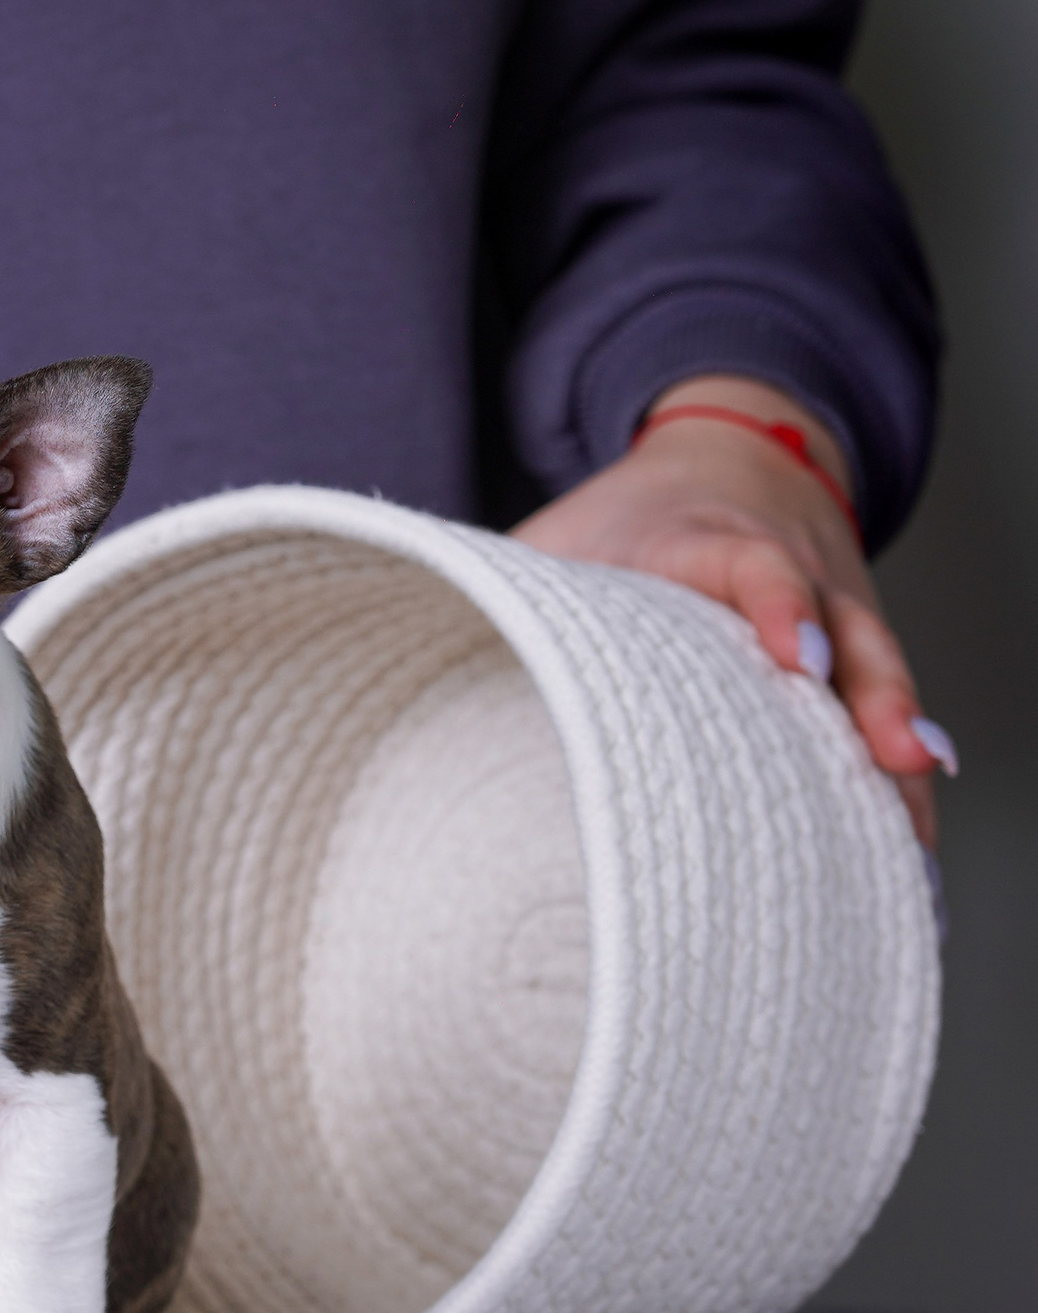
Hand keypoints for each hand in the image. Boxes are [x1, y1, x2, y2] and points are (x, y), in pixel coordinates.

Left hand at [512, 375, 947, 845]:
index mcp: (713, 542)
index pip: (757, 566)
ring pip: (884, 682)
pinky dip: (903, 782)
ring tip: (912, 836)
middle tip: (895, 760)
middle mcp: (797, 576)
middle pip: (850, 635)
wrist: (734, 461)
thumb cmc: (624, 525)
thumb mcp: (560, 539)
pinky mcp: (863, 658)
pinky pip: (888, 719)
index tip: (801, 655)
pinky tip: (910, 851)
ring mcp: (844, 618)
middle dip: (874, 699)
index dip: (782, 606)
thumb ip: (497, 586)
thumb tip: (401, 640)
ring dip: (898, 755)